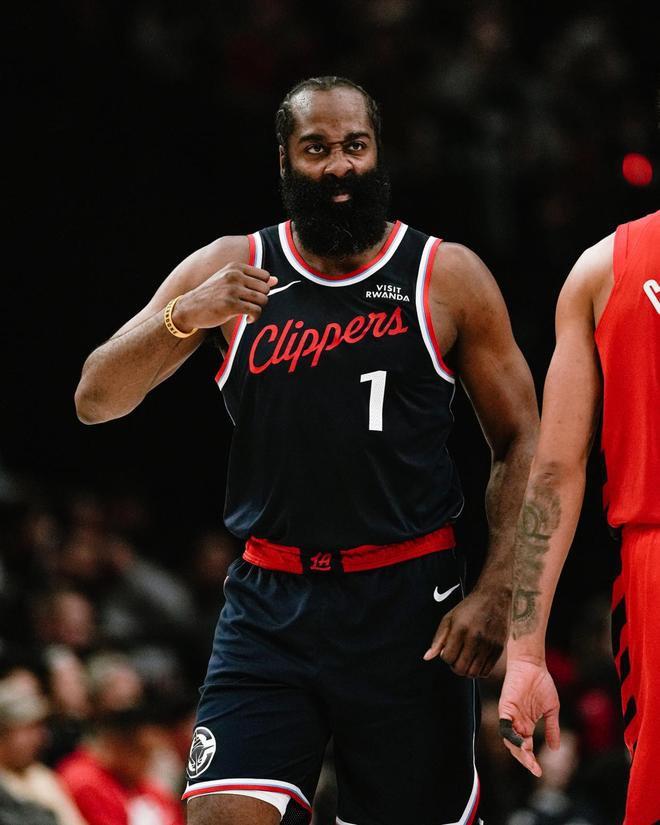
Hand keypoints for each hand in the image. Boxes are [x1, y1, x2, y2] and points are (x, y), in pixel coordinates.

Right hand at [174, 262, 277, 328]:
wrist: (189, 308)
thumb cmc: (211, 296)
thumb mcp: (229, 282)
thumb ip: (252, 279)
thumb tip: (276, 280)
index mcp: (235, 267)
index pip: (265, 275)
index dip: (263, 288)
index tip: (253, 296)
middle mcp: (234, 275)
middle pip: (266, 288)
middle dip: (261, 300)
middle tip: (250, 307)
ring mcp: (232, 289)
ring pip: (263, 299)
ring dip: (258, 310)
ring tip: (248, 313)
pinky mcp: (231, 304)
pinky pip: (256, 311)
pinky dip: (254, 318)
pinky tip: (247, 320)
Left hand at [423, 586, 508, 677]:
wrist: (494, 597)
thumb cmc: (469, 608)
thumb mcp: (449, 618)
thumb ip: (438, 639)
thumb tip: (427, 657)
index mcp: (460, 629)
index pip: (448, 657)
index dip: (445, 657)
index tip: (448, 651)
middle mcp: (475, 637)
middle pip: (461, 668)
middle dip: (455, 667)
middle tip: (456, 658)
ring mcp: (489, 644)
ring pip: (473, 672)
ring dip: (466, 671)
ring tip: (466, 660)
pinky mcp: (499, 648)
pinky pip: (487, 671)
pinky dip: (479, 671)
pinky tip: (476, 661)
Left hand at [498, 658, 559, 776]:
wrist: (533, 665)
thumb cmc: (541, 684)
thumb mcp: (551, 709)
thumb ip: (552, 728)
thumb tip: (555, 749)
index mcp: (526, 725)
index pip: (526, 748)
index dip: (531, 760)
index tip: (539, 772)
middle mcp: (516, 723)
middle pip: (516, 747)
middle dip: (524, 760)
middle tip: (534, 769)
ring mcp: (510, 715)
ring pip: (509, 739)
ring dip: (517, 750)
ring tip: (528, 758)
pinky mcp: (505, 707)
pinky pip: (505, 724)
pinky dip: (510, 735)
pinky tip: (520, 742)